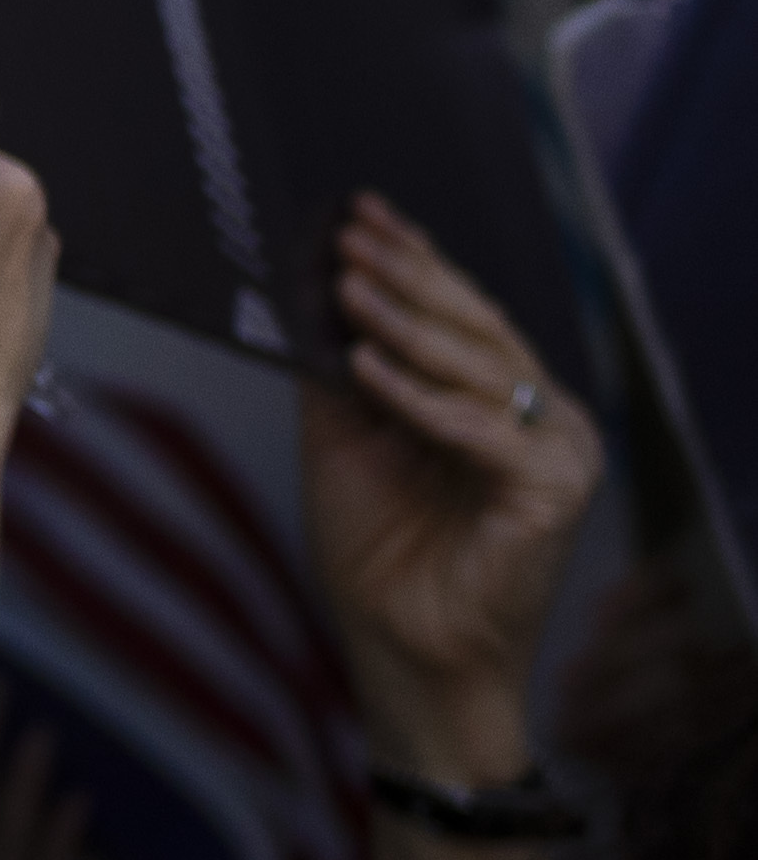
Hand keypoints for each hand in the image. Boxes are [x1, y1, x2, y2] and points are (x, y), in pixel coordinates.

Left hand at [300, 199, 597, 768]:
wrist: (400, 648)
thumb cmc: (380, 551)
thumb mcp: (344, 438)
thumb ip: (339, 369)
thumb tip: (304, 289)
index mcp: (497, 399)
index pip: (458, 312)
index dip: (412, 259)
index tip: (356, 211)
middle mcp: (540, 417)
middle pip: (475, 326)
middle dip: (407, 274)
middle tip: (350, 232)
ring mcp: (556, 453)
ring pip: (480, 366)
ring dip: (407, 322)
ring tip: (348, 282)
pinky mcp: (552, 493)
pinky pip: (481, 431)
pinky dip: (421, 397)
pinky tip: (366, 366)